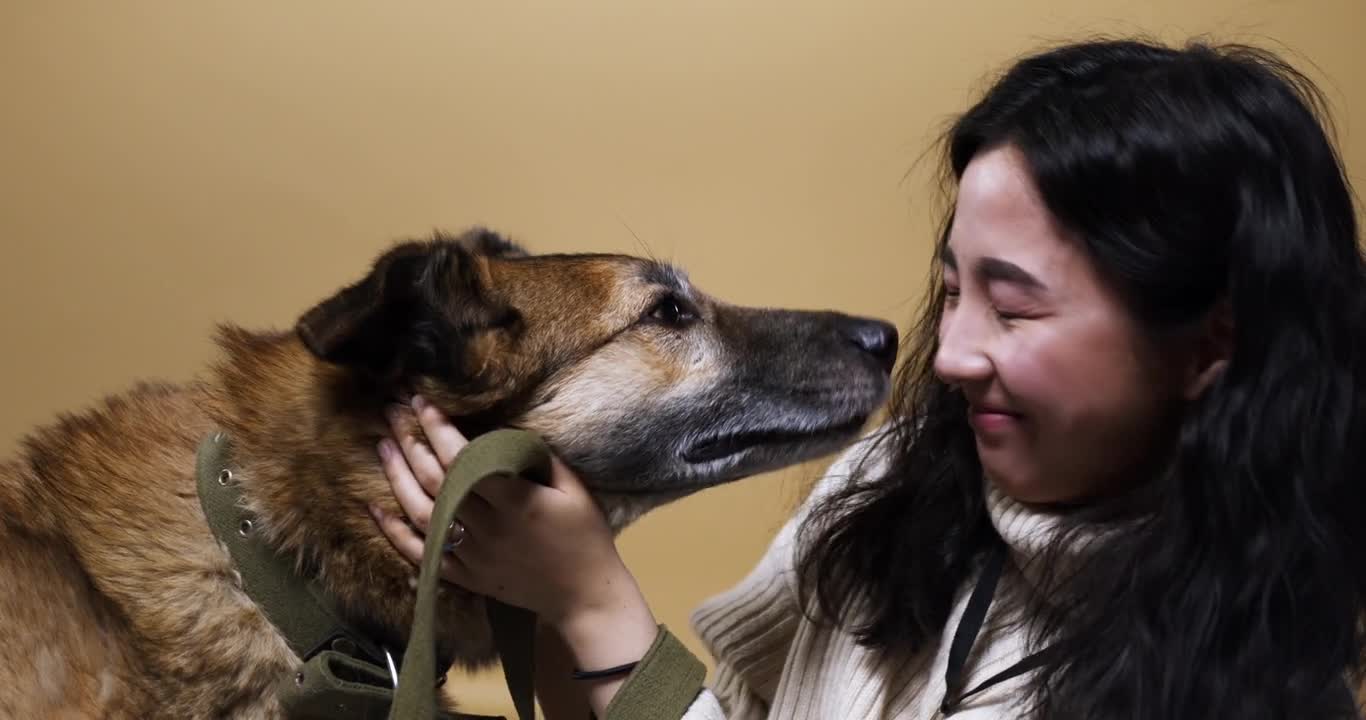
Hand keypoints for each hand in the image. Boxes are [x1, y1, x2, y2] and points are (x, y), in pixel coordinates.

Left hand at [371, 396, 657, 662]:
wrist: (585, 594)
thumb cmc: (584, 535)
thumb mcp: (572, 488)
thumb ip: (535, 458)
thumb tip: (501, 432)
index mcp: (513, 500)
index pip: (462, 457)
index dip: (438, 428)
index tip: (421, 402)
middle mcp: (485, 526)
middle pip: (435, 479)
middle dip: (410, 441)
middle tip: (392, 412)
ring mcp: (470, 554)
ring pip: (420, 511)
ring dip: (397, 477)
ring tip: (383, 447)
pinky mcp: (463, 576)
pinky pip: (420, 553)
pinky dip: (393, 533)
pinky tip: (375, 508)